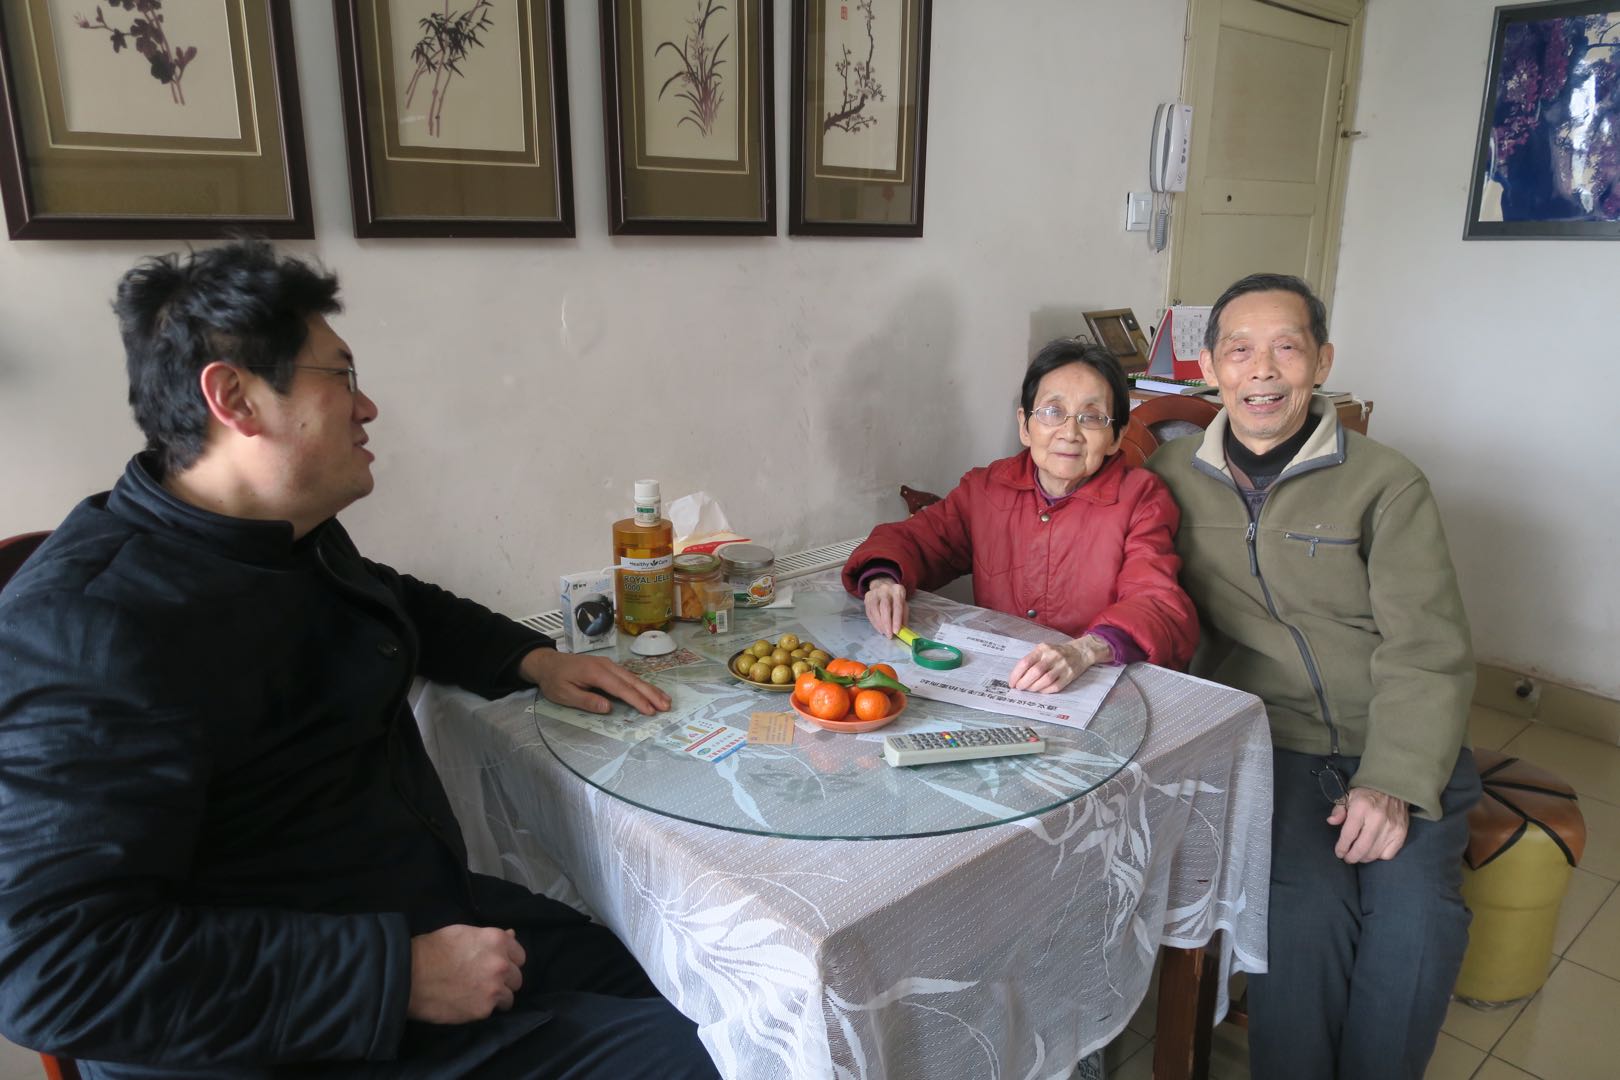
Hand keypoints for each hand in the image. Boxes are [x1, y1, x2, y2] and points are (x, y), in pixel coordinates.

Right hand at [408, 925, 525, 1023]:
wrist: (409, 976)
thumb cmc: (431, 949)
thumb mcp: (463, 933)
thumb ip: (491, 938)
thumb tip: (512, 936)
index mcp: (497, 941)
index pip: (519, 956)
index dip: (507, 961)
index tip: (496, 966)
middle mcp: (501, 964)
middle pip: (516, 978)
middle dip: (504, 980)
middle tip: (484, 982)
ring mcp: (494, 988)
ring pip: (509, 997)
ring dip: (497, 997)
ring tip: (477, 995)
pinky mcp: (483, 1010)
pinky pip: (492, 1011)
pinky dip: (482, 1009)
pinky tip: (467, 1004)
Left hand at [521, 648, 670, 715]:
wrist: (548, 663)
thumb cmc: (554, 681)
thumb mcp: (564, 694)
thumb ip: (586, 700)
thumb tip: (608, 708)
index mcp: (595, 672)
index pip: (620, 688)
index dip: (636, 700)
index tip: (650, 711)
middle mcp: (606, 666)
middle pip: (632, 681)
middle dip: (650, 694)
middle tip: (666, 706)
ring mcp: (609, 665)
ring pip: (633, 677)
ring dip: (650, 689)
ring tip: (666, 700)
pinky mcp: (609, 667)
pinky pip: (629, 676)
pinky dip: (642, 685)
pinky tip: (651, 691)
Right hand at [863, 578, 907, 638]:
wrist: (882, 585)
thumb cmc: (895, 598)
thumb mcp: (903, 604)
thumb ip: (903, 616)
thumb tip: (902, 630)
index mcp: (897, 590)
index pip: (897, 606)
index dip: (897, 619)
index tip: (896, 631)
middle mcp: (885, 590)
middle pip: (885, 607)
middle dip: (887, 623)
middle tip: (889, 635)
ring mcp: (874, 593)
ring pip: (875, 610)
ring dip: (879, 624)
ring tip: (884, 632)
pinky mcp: (867, 598)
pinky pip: (869, 612)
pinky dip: (874, 622)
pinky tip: (879, 628)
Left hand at [1008, 635, 1110, 693]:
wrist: (1080, 652)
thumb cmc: (1057, 652)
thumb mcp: (1044, 650)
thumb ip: (1032, 660)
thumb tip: (1018, 676)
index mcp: (1043, 649)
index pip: (1025, 662)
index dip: (1016, 674)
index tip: (1012, 682)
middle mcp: (1052, 656)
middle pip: (1035, 672)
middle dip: (1024, 682)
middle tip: (1019, 688)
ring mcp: (1062, 666)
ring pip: (1045, 680)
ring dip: (1034, 688)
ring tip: (1028, 689)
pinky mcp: (1069, 676)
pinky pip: (1055, 686)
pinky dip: (1045, 690)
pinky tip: (1040, 690)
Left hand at [1328, 786, 1409, 862]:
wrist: (1393, 787)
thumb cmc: (1367, 794)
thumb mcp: (1348, 796)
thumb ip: (1339, 810)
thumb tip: (1331, 821)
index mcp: (1361, 808)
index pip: (1349, 834)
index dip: (1342, 847)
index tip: (1339, 853)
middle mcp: (1377, 818)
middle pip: (1362, 848)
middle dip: (1352, 857)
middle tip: (1348, 858)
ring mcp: (1391, 827)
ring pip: (1374, 853)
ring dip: (1364, 858)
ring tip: (1358, 855)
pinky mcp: (1401, 833)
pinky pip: (1388, 854)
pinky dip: (1379, 855)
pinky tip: (1373, 850)